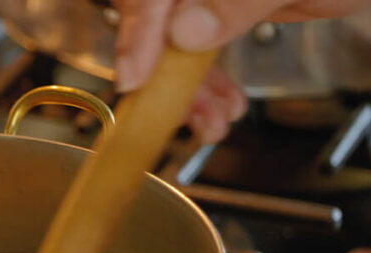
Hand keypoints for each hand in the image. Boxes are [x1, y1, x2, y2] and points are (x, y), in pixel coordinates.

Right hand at [111, 0, 370, 141]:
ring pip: (175, 42)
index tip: (136, 76)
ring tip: (212, 123)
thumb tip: (184, 29)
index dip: (137, 31)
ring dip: (189, 90)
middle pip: (156, 19)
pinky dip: (208, 86)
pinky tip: (223, 110)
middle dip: (165, 72)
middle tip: (173, 113)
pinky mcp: (222, 13)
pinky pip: (199, 52)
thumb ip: (234, 2)